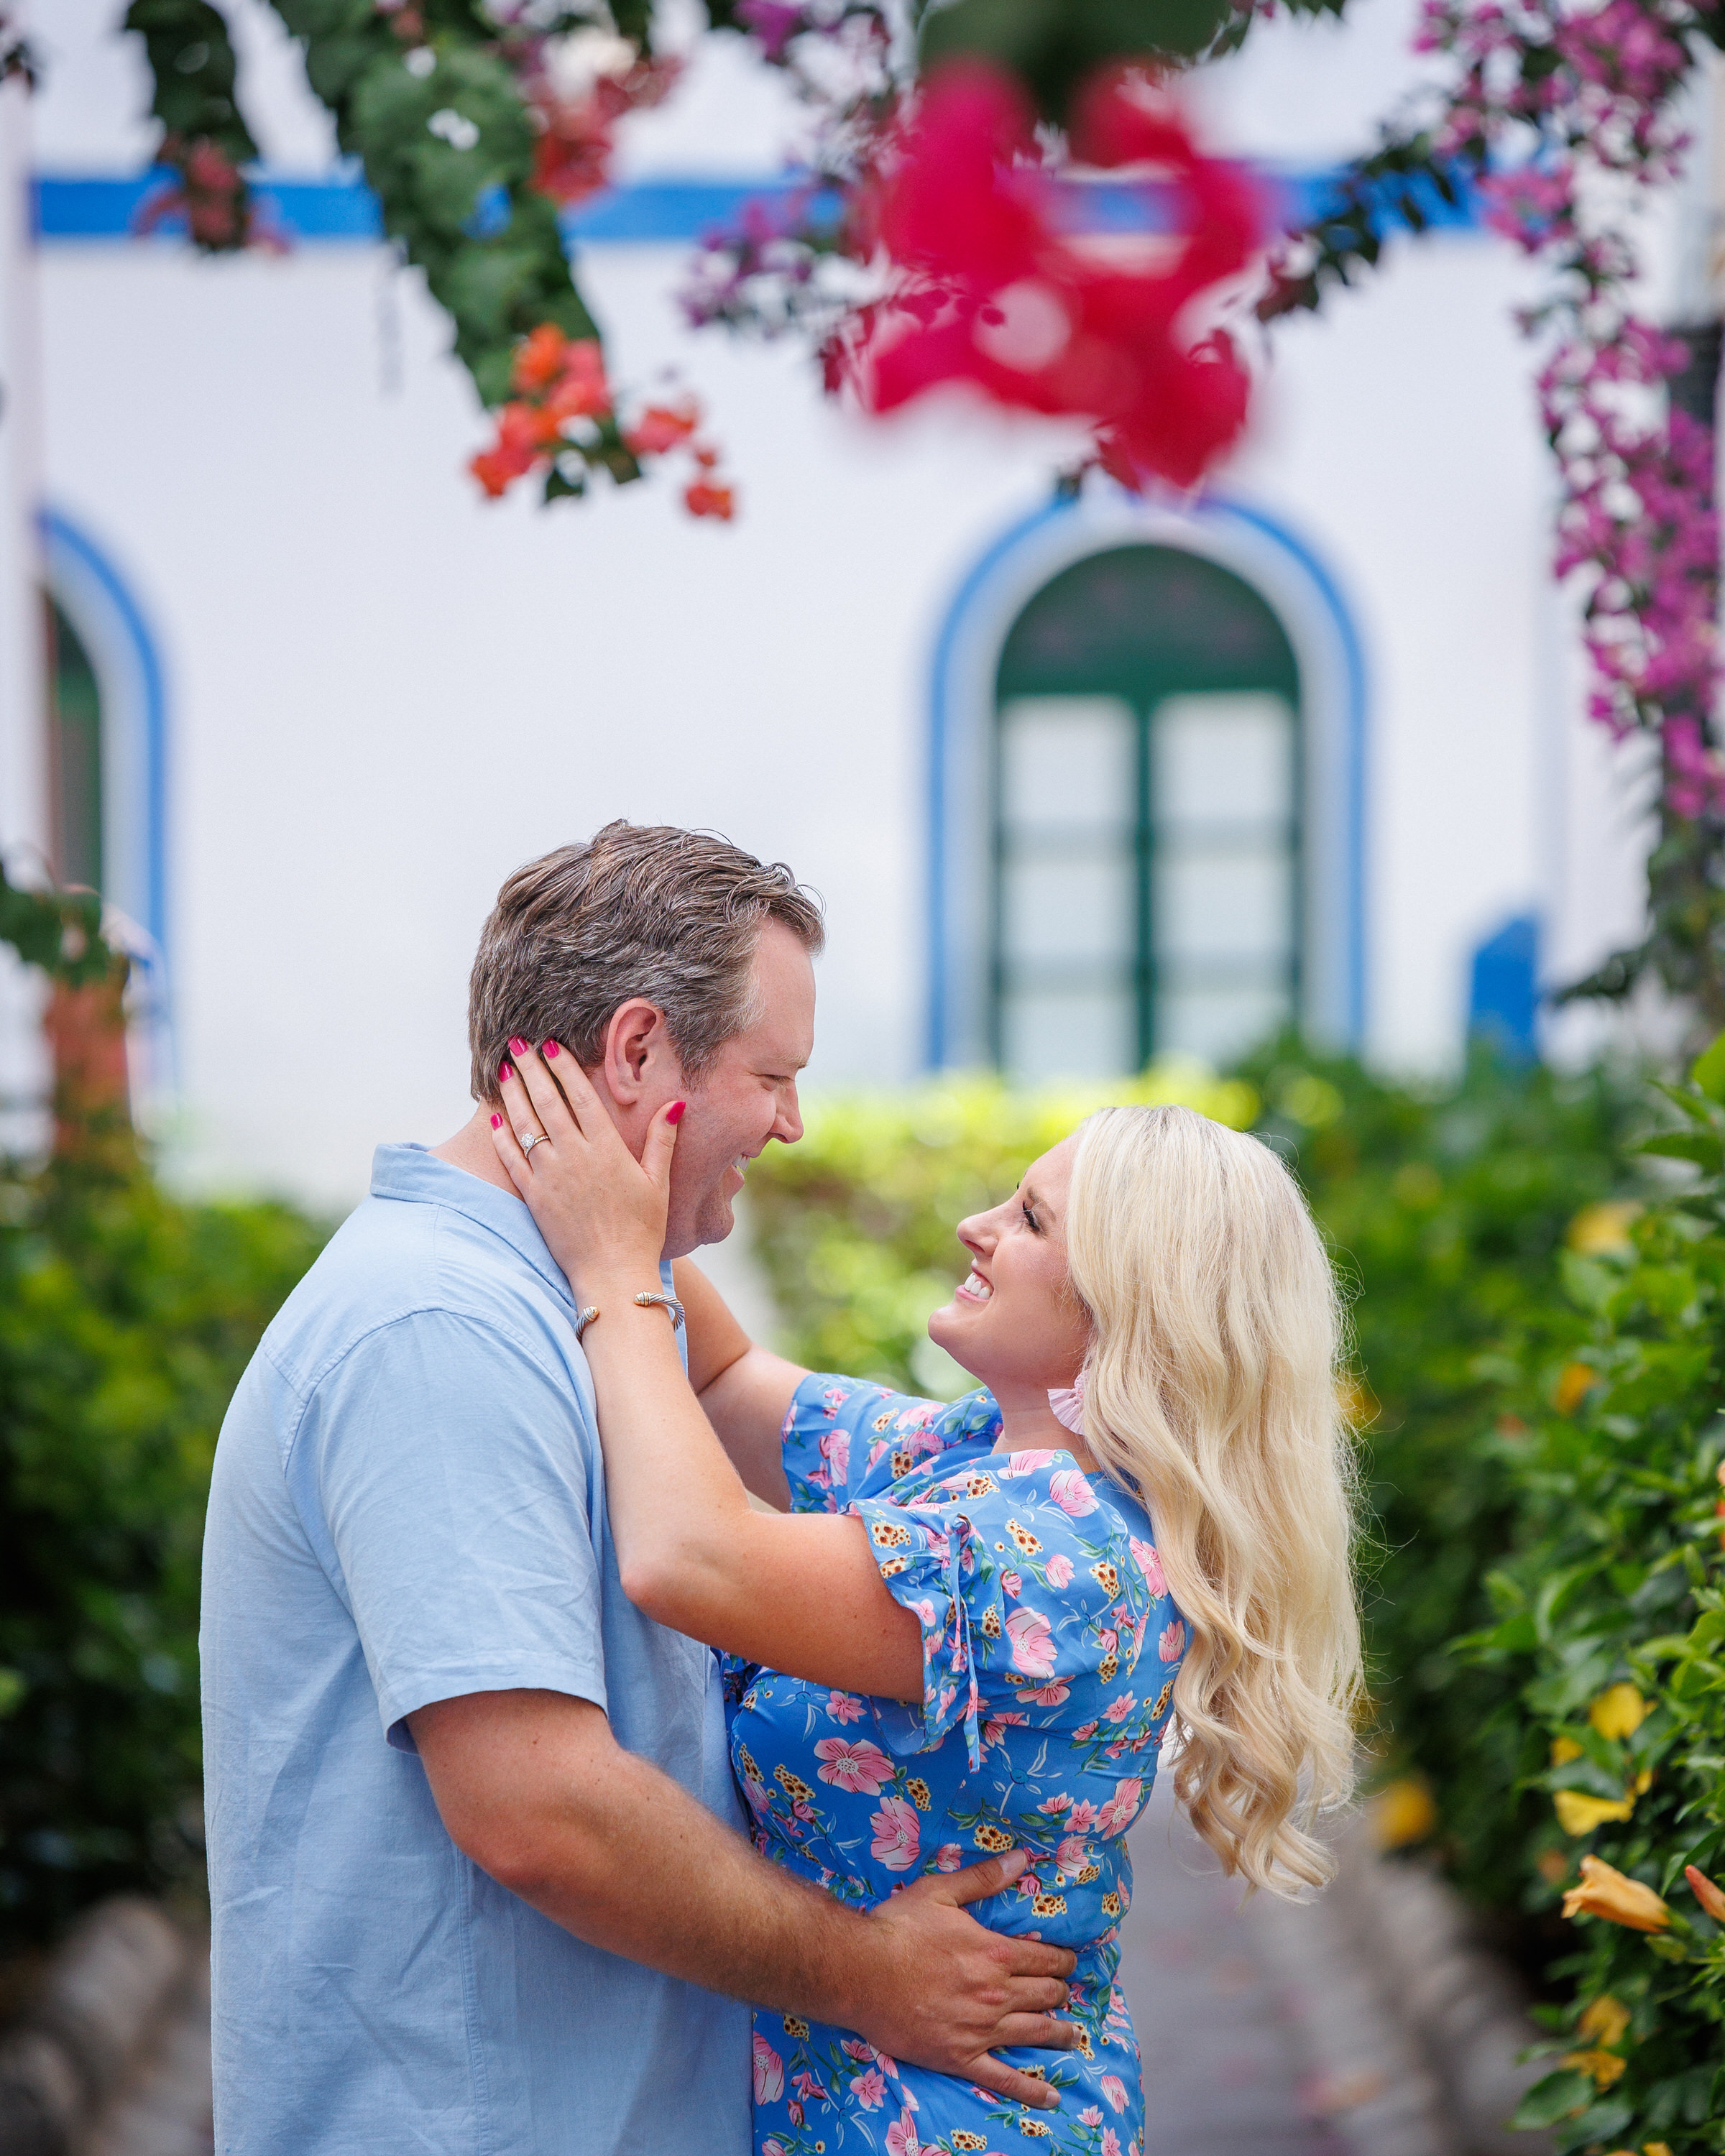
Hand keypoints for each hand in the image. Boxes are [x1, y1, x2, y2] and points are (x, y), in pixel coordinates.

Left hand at [491, 1041, 680, 1295]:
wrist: (613, 1274)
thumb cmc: (641, 1230)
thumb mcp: (657, 1183)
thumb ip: (662, 1140)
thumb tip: (675, 1104)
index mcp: (608, 1149)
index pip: (580, 1096)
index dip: (563, 1067)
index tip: (550, 1044)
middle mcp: (576, 1157)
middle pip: (548, 1102)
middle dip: (531, 1069)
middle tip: (517, 1043)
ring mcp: (551, 1177)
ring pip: (526, 1125)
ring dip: (513, 1094)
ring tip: (503, 1070)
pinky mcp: (534, 1198)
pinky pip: (512, 1160)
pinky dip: (502, 1137)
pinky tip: (495, 1118)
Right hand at [847, 1851, 1078, 2111]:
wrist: (859, 1973)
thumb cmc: (897, 1928)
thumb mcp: (940, 1891)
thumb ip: (984, 1878)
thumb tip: (1021, 1859)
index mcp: (994, 1953)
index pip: (1045, 1959)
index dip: (1062, 1960)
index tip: (1068, 1961)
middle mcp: (995, 1994)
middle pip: (1045, 1995)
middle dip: (1060, 1992)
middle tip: (1065, 1992)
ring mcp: (981, 2030)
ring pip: (1034, 2033)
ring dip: (1059, 2033)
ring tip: (1072, 2034)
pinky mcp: (961, 2058)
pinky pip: (1004, 2079)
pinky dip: (1031, 2090)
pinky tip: (1050, 2099)